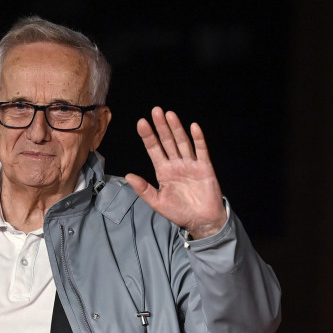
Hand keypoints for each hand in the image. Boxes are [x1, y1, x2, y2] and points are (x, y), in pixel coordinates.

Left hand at [125, 107, 227, 238]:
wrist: (201, 221)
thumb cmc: (179, 212)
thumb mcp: (157, 202)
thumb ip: (143, 189)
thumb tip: (128, 176)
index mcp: (163, 171)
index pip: (154, 150)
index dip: (148, 136)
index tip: (141, 123)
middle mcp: (176, 164)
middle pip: (167, 142)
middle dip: (161, 127)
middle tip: (155, 111)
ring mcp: (191, 164)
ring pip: (182, 142)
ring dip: (176, 128)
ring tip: (169, 114)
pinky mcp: (205, 167)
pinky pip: (201, 150)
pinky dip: (198, 139)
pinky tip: (193, 127)